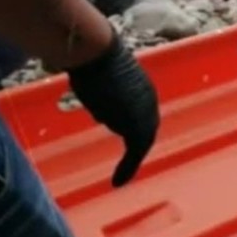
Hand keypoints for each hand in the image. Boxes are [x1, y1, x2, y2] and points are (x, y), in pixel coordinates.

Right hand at [66, 32, 159, 186]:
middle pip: (145, 130)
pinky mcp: (137, 124)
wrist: (97, 54)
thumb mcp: (97, 74)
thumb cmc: (91, 58)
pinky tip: (117, 182)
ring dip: (131, 162)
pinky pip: (136, 151)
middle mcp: (148, 100)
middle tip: (126, 168)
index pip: (141, 114)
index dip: (134, 130)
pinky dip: (127, 168)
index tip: (130, 147)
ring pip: (141, 142)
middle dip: (136, 150)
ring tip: (121, 177)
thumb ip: (99, 87)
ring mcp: (145, 112)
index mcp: (140, 88)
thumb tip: (89, 88)